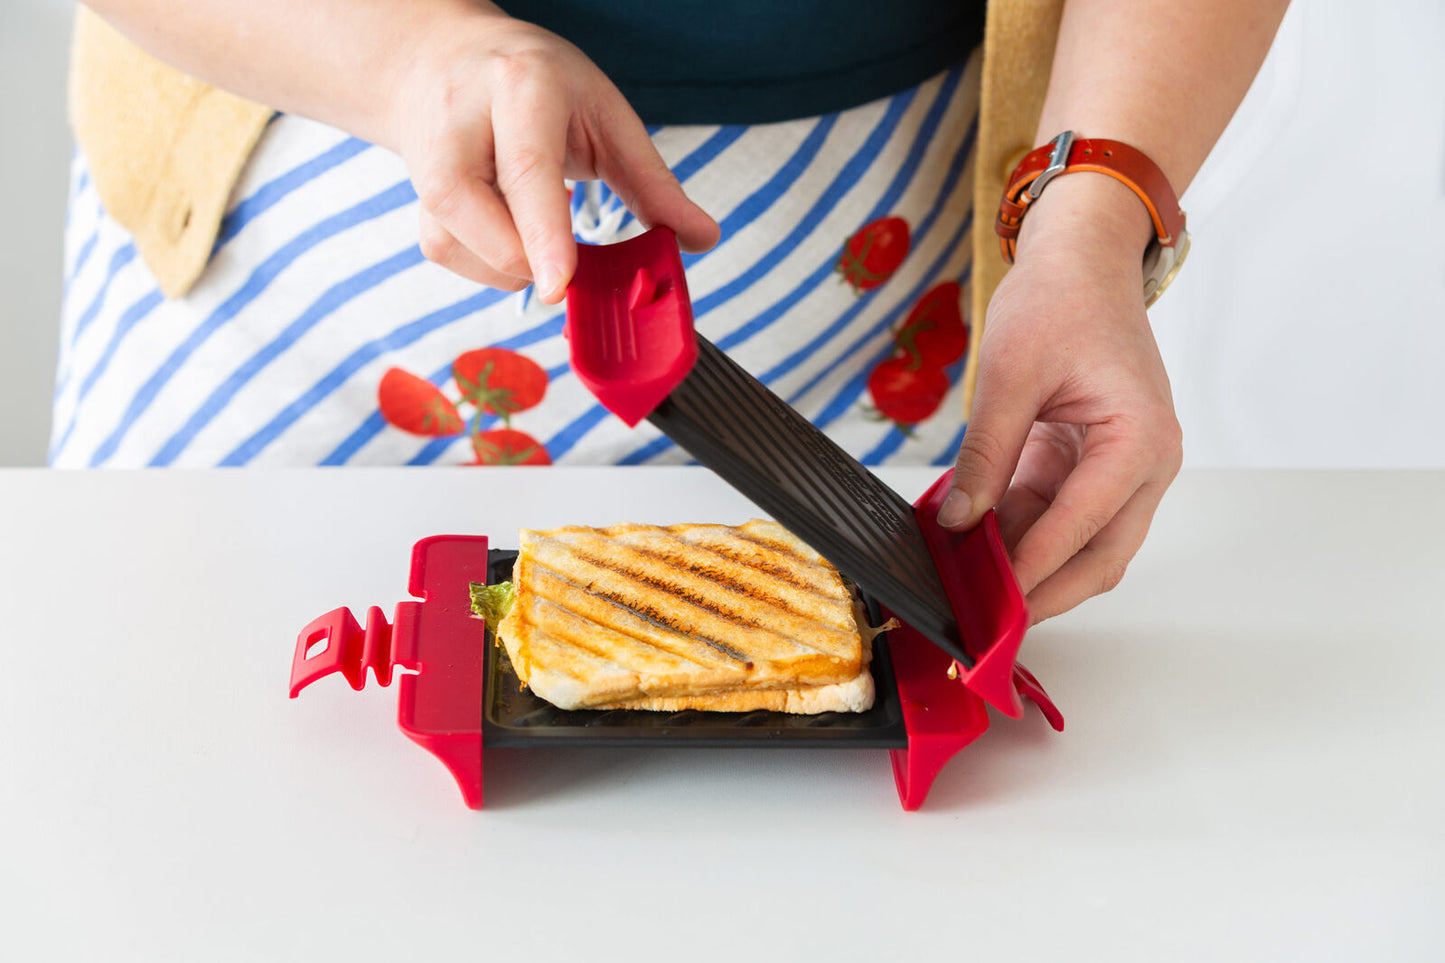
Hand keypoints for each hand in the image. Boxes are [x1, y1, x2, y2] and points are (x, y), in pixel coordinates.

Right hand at [388, 8, 718, 301]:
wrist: (440, 58)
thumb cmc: (535, 85)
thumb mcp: (604, 114)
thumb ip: (651, 181)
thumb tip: (702, 238)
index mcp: (522, 88)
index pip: (527, 169)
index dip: (544, 233)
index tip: (560, 286)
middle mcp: (460, 120)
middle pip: (471, 209)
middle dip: (524, 257)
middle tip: (569, 268)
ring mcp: (424, 160)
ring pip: (455, 242)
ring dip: (509, 261)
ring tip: (537, 223)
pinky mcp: (414, 198)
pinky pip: (447, 253)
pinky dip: (489, 262)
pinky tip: (507, 228)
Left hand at [939, 175, 1182, 623]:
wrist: (1084, 261)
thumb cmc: (1059, 302)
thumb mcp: (1010, 377)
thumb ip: (986, 455)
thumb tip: (959, 523)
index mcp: (1139, 440)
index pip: (1082, 527)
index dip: (1032, 571)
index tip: (989, 607)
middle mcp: (1149, 464)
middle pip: (1099, 557)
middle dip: (1043, 593)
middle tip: (985, 625)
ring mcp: (1129, 468)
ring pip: (1086, 545)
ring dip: (1032, 568)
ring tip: (972, 591)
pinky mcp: (1102, 465)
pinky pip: (1067, 516)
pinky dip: (1027, 535)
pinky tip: (980, 548)